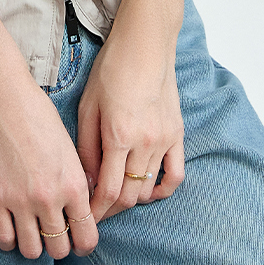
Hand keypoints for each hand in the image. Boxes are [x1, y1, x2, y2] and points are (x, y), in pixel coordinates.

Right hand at [0, 51, 97, 261]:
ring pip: (32, 251)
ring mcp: (20, 201)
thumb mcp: (68, 147)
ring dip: (34, 246)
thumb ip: (76, 180)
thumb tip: (81, 207)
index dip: (83, 245)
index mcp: (74, 184)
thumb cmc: (36, 113)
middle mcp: (50, 198)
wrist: (1, 96)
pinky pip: (4, 239)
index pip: (87, 237)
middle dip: (58, 246)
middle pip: (59, 249)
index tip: (77, 242)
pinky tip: (11, 229)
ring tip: (30, 232)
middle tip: (51, 235)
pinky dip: (9, 241)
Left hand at [76, 15, 184, 221]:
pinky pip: (175, 175)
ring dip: (131, 199)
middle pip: (129, 195)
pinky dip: (162, 189)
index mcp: (119, 136)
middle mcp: (145, 143)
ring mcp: (165, 140)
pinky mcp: (178, 135)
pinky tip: (147, 190)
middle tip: (96, 212)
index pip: (109, 190)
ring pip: (149, 188)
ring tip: (115, 198)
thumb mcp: (88, 106)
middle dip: (111, 209)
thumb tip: (86, 180)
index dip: (96, 211)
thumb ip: (86, 147)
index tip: (86, 218)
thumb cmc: (111, 70)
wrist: (145, 46)